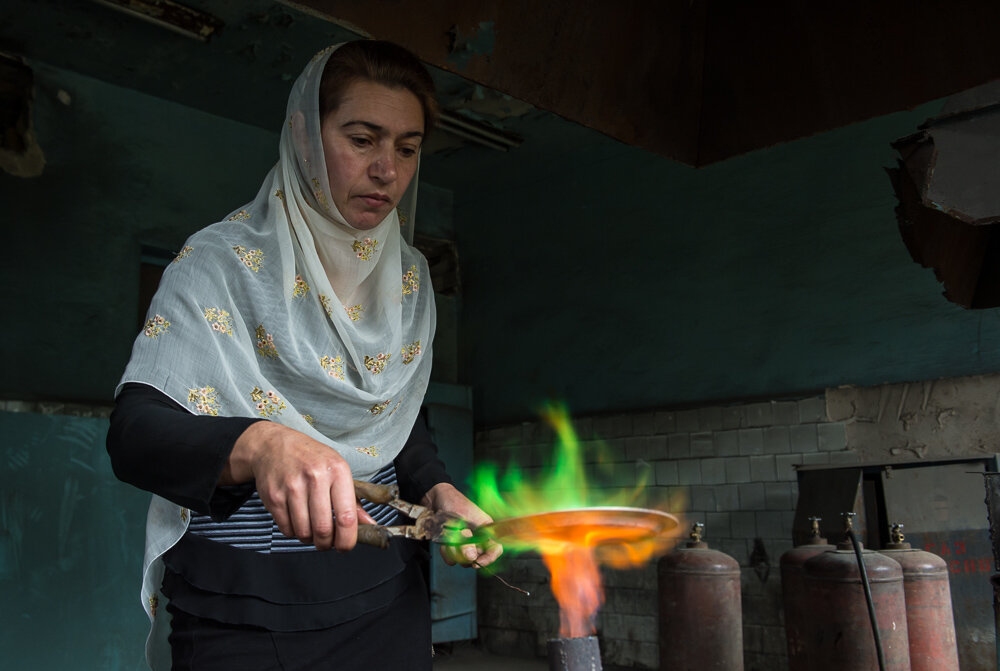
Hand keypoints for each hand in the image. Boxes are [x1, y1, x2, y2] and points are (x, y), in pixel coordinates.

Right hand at [223, 421, 373, 551]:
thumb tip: (369, 524)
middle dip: (327, 544)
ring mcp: (292, 487)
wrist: (273, 445)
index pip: (346, 517)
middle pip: (323, 529)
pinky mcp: (274, 496)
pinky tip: (297, 519)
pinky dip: (294, 532)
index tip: (346, 546)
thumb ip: (353, 499)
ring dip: (309, 539)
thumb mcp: (337, 469)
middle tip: (328, 542)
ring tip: (311, 528)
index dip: (347, 540)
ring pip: (304, 532)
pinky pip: (286, 529)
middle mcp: (315, 477)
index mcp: (337, 470)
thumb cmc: (310, 457)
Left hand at [422, 482, 502, 567]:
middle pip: (478, 557)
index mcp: (486, 528)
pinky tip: (442, 544)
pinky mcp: (454, 544)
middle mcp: (477, 537)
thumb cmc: (452, 503)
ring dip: (454, 554)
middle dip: (467, 557)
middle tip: (457, 550)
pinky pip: (452, 557)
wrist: (434, 497)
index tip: (477, 563)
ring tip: (447, 542)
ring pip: (464, 559)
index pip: (496, 548)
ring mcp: (465, 541)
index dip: (490, 558)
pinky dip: (446, 553)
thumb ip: (466, 540)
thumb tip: (472, 557)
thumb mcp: (460, 521)